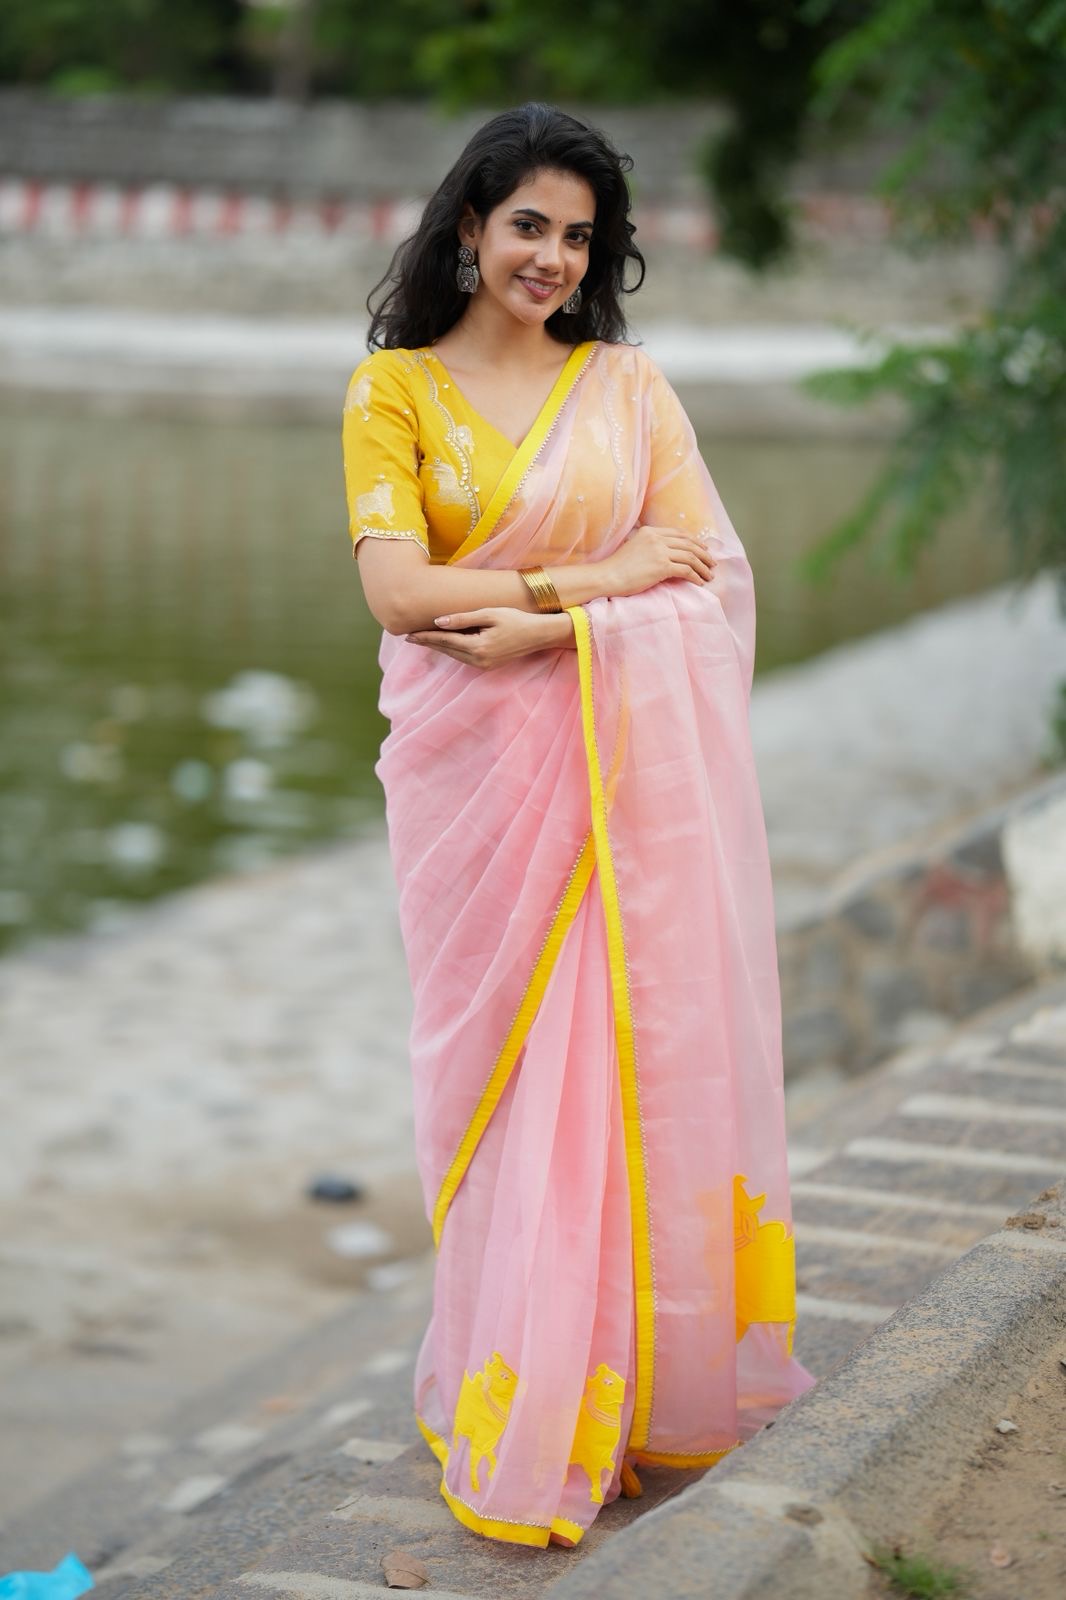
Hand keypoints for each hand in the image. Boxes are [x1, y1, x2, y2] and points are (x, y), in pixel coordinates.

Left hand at [405, 607, 572, 667]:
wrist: (539, 635)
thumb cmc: (517, 619)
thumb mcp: (490, 614)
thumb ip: (463, 619)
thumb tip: (438, 621)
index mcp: (478, 647)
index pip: (445, 640)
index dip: (426, 636)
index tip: (409, 633)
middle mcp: (478, 660)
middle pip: (447, 650)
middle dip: (428, 643)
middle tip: (409, 637)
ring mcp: (484, 665)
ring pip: (454, 655)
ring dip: (439, 647)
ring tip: (422, 639)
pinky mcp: (488, 665)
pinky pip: (464, 657)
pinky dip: (452, 649)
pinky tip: (444, 643)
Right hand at [600, 523, 715, 597]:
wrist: (607, 577)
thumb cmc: (617, 567)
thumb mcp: (633, 548)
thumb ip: (648, 546)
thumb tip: (664, 555)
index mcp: (650, 532)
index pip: (679, 534)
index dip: (694, 541)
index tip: (703, 549)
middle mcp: (656, 538)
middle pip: (688, 544)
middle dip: (703, 554)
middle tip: (712, 563)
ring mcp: (659, 551)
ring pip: (690, 557)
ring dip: (703, 567)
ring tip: (710, 575)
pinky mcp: (661, 566)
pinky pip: (686, 570)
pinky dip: (696, 576)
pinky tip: (700, 582)